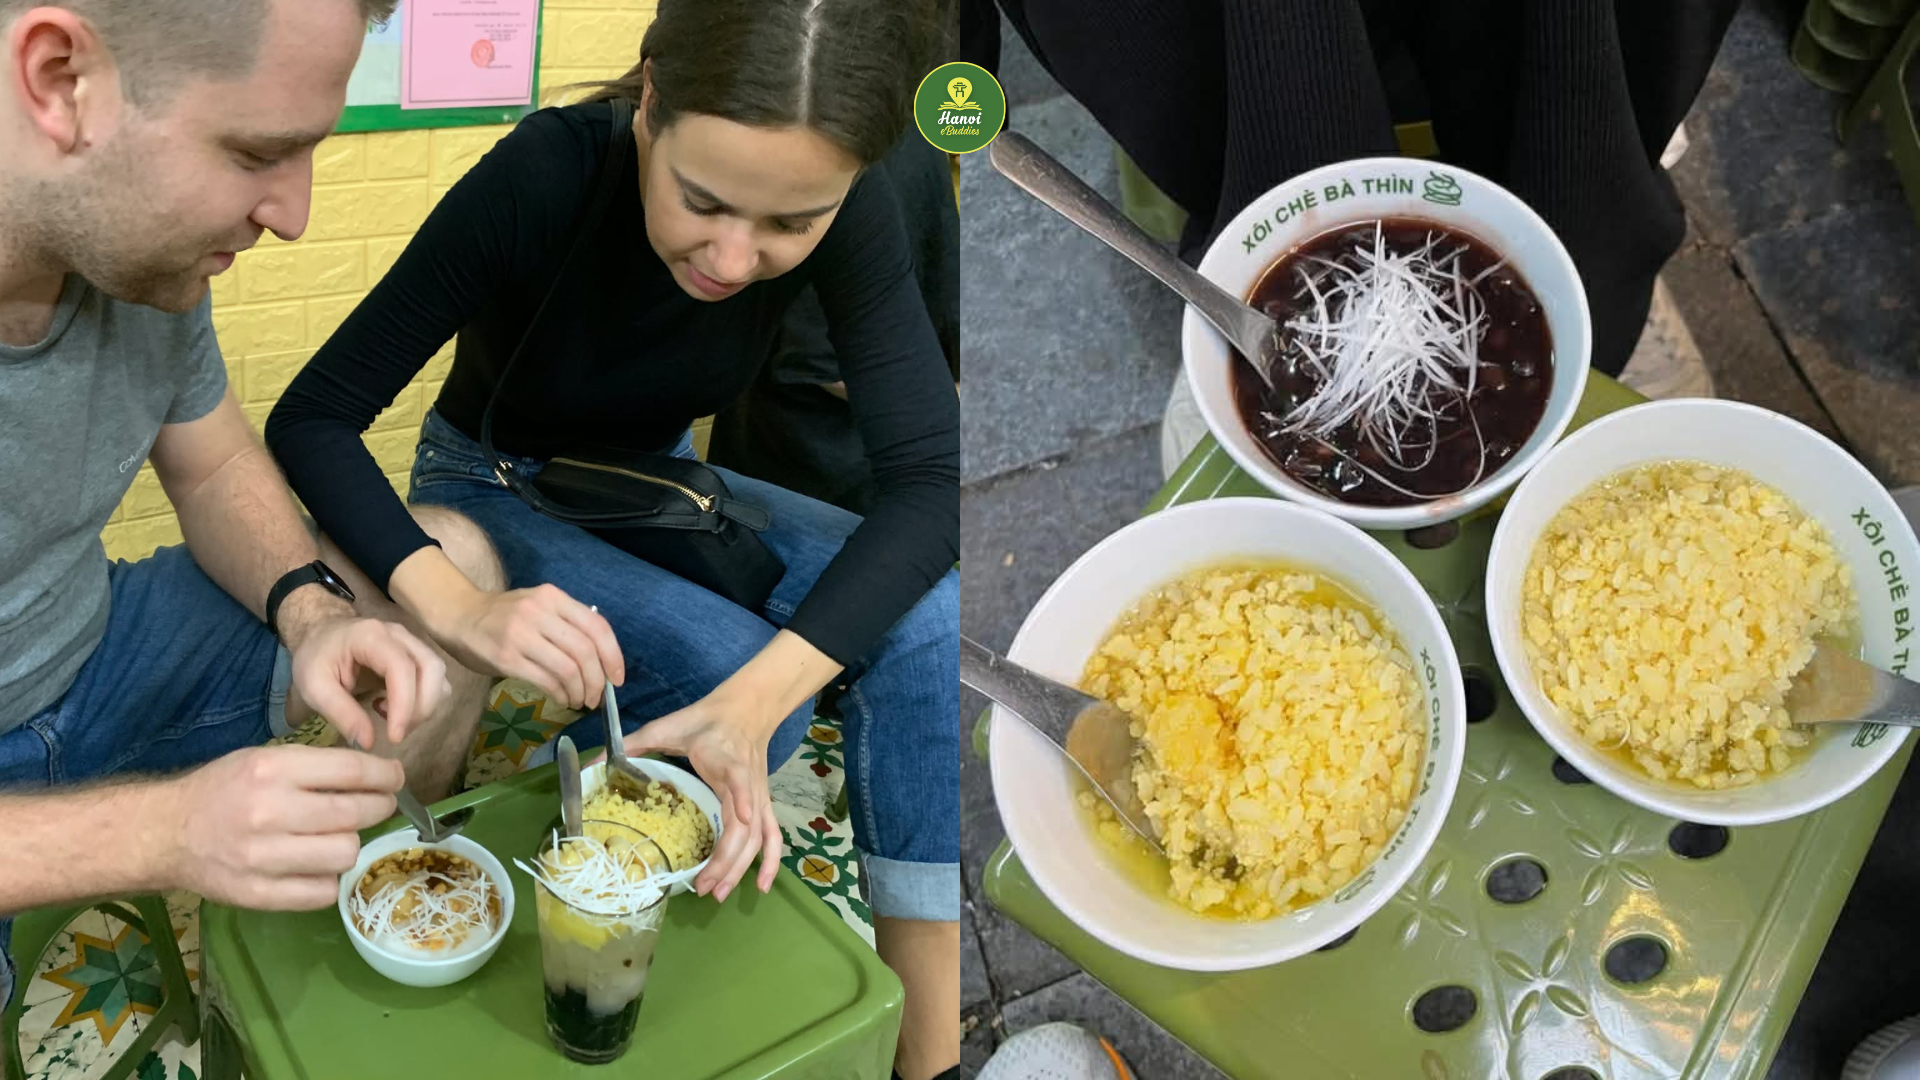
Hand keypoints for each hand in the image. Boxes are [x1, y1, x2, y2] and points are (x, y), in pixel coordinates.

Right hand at [161, 744, 404, 909]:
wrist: (165, 833)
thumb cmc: (223, 790)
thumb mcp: (264, 760)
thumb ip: (315, 767)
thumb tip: (377, 776)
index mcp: (271, 770)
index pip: (352, 772)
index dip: (386, 776)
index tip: (395, 778)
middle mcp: (268, 812)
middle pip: (355, 814)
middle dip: (378, 808)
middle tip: (378, 806)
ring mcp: (263, 857)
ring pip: (345, 853)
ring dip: (350, 845)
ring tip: (337, 837)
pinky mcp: (257, 894)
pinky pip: (322, 891)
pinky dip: (328, 880)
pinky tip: (316, 866)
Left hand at [288, 616, 450, 749]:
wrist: (319, 633)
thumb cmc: (314, 658)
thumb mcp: (314, 687)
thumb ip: (341, 713)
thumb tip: (368, 743)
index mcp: (370, 636)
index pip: (402, 668)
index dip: (405, 705)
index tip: (394, 737)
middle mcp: (399, 635)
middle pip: (432, 668)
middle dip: (422, 707)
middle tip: (396, 732)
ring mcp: (411, 642)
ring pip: (438, 674)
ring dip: (425, 705)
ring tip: (392, 718)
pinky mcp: (416, 653)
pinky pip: (434, 678)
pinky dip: (423, 699)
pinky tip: (394, 707)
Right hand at [437, 584, 622, 710]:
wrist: (458, 615)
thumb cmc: (503, 615)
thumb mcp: (538, 606)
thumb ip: (566, 623)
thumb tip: (601, 660)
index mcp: (553, 597)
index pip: (597, 626)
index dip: (613, 656)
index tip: (617, 678)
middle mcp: (539, 612)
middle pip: (585, 651)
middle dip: (597, 681)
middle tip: (596, 697)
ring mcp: (521, 634)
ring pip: (568, 669)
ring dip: (580, 691)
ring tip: (580, 701)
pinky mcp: (506, 657)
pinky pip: (546, 681)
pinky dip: (561, 694)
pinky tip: (562, 698)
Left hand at [621, 692, 781, 901]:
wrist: (747, 709)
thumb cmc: (706, 719)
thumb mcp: (670, 725)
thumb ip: (635, 743)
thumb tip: (595, 763)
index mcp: (725, 759)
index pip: (738, 779)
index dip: (741, 797)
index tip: (739, 816)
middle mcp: (747, 783)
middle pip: (745, 826)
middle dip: (726, 859)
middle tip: (701, 887)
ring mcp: (758, 796)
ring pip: (756, 837)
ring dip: (739, 868)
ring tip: (717, 893)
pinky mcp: (763, 804)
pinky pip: (772, 836)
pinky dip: (771, 862)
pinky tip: (762, 886)